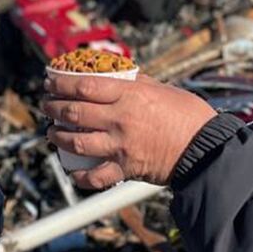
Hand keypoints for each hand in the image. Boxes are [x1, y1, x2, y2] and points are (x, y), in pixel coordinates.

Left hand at [42, 74, 216, 188]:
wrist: (206, 149)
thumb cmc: (189, 115)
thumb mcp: (162, 88)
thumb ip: (136, 83)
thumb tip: (117, 75)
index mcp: (130, 95)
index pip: (84, 86)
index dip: (61, 84)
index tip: (50, 82)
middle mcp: (120, 119)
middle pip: (74, 112)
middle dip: (53, 108)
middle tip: (46, 106)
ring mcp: (121, 145)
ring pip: (76, 142)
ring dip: (58, 137)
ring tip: (51, 133)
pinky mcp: (126, 168)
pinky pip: (95, 176)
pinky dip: (80, 176)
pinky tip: (73, 172)